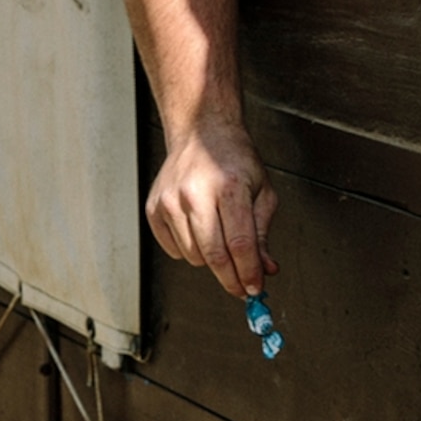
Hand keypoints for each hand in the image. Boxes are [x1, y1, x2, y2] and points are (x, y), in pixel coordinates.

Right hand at [144, 113, 277, 297]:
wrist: (201, 132)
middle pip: (214, 255)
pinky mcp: (154, 208)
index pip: (240, 243)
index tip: (254, 288)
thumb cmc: (235, 159)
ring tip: (219, 236)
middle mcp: (196, 193)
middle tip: (241, 286)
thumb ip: (262, 233)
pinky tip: (198, 228)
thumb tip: (265, 269)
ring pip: (193, 256)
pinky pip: (173, 249)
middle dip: (231, 279)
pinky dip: (189, 249)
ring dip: (210, 260)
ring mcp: (171, 201)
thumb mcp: (262, 191)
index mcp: (229, 186)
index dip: (248, 273)